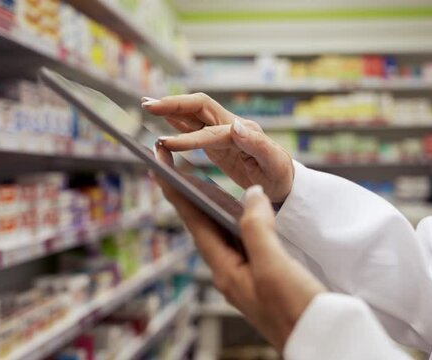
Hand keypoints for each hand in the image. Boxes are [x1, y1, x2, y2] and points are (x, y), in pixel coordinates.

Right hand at [143, 93, 293, 202]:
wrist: (284, 182)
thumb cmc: (280, 175)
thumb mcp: (274, 163)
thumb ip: (257, 143)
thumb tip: (236, 125)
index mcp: (243, 132)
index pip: (210, 130)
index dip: (189, 137)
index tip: (167, 144)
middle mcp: (231, 127)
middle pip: (199, 107)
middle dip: (173, 105)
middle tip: (147, 105)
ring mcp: (223, 133)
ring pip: (194, 115)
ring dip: (171, 109)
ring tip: (148, 106)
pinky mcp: (218, 143)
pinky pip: (195, 128)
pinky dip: (178, 121)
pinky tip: (164, 118)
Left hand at [154, 144, 325, 350]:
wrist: (322, 340)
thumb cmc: (295, 310)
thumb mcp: (273, 266)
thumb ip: (257, 228)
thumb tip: (250, 194)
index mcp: (225, 270)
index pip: (195, 223)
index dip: (176, 194)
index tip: (158, 169)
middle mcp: (231, 272)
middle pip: (203, 227)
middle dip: (187, 197)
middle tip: (173, 169)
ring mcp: (247, 275)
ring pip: (223, 233)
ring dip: (210, 207)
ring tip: (198, 183)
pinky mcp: (265, 275)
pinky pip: (244, 240)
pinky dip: (239, 220)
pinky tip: (244, 211)